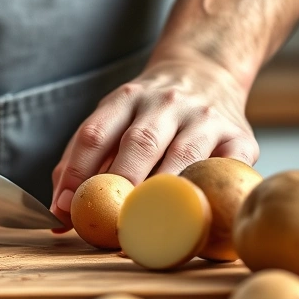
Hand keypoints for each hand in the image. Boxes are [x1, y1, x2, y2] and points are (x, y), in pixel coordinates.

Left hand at [49, 57, 258, 228]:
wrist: (207, 72)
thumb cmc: (148, 114)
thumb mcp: (110, 121)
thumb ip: (79, 165)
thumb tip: (58, 218)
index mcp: (125, 99)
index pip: (96, 134)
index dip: (78, 172)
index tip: (68, 207)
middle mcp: (165, 103)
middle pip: (140, 143)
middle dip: (123, 184)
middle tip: (110, 221)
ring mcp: (205, 118)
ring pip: (184, 156)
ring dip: (164, 193)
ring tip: (149, 225)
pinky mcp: (240, 137)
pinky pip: (228, 167)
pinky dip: (213, 190)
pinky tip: (199, 213)